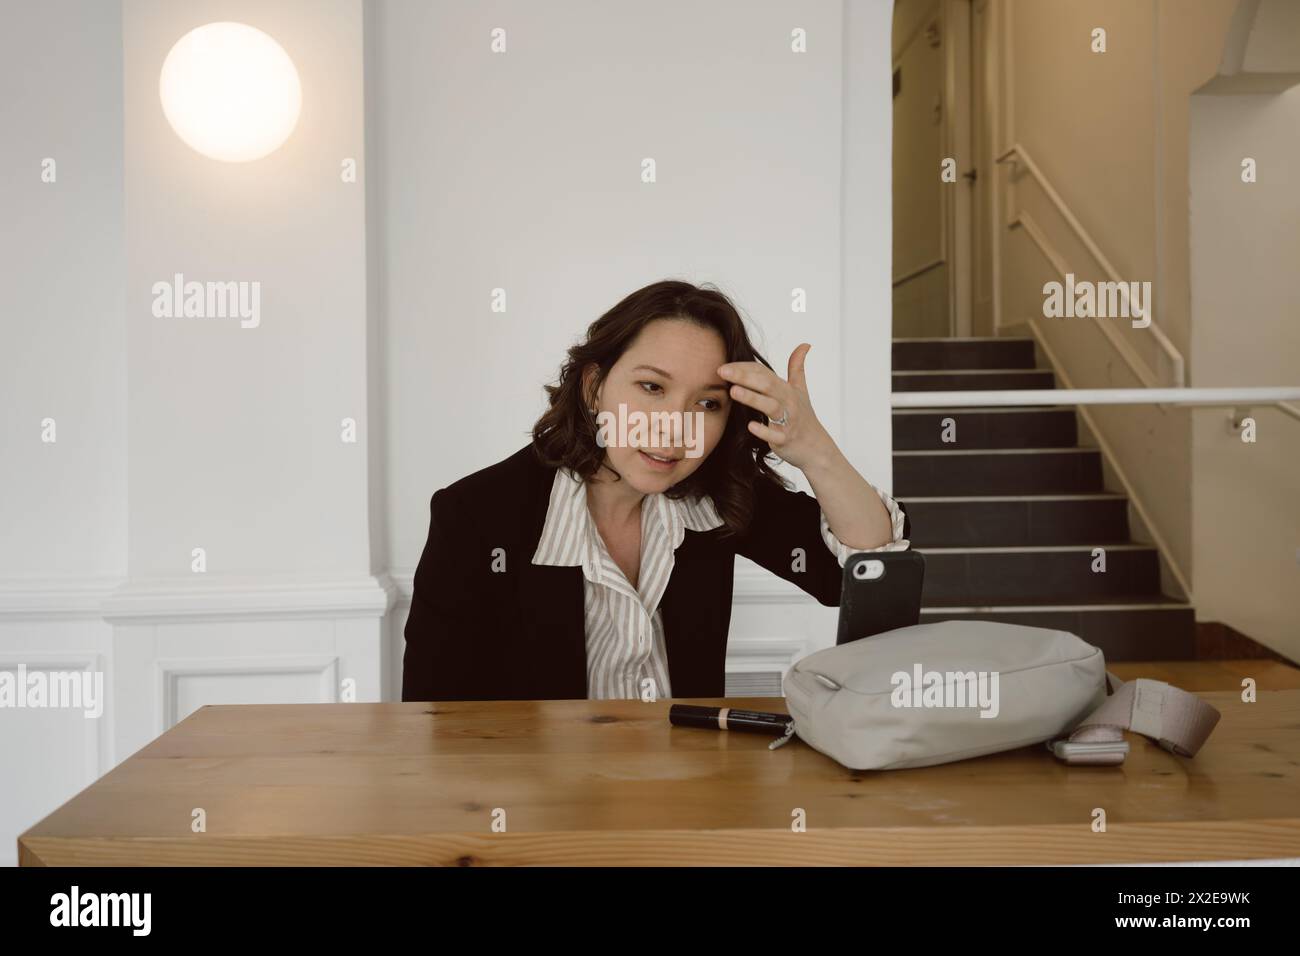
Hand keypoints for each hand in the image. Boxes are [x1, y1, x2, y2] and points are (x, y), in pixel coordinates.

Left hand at [718, 343, 837, 471]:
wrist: (816, 447)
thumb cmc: (804, 417)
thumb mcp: (801, 390)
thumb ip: (797, 367)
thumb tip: (805, 344)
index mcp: (787, 389)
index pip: (764, 373)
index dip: (745, 368)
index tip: (724, 366)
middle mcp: (788, 402)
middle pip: (767, 385)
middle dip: (744, 377)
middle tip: (722, 371)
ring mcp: (788, 421)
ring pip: (771, 407)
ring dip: (752, 398)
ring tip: (733, 391)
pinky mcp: (786, 440)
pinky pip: (775, 435)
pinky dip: (764, 430)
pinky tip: (750, 426)